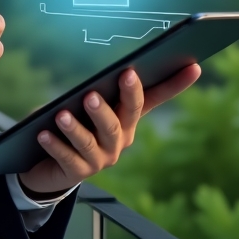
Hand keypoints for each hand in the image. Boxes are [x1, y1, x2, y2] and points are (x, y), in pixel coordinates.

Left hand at [17, 64, 200, 196]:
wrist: (47, 165)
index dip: (176, 84)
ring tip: (62, 115)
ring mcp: (101, 158)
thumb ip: (94, 92)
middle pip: (123, 119)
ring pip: (92, 141)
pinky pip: (68, 158)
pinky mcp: (78, 173)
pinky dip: (56, 145)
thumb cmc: (71, 123)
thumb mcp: (83, 103)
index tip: (193, 65)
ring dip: (77, 127)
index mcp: (126, 118)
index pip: (155, 98)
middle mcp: (119, 140)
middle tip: (104, 86)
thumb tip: (96, 82)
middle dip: (119, 100)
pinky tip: (44, 134)